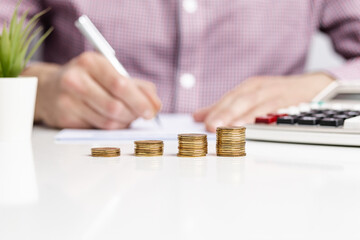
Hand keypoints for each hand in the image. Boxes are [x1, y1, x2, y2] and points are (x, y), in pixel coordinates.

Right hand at [23, 52, 161, 128]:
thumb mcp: (110, 73)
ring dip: (124, 122)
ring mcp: (67, 100)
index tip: (152, 111)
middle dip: (134, 114)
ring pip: (108, 121)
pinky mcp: (65, 119)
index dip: (139, 101)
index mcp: (91, 62)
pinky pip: (98, 129)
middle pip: (115, 106)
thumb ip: (137, 87)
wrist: (49, 88)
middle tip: (142, 115)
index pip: (120, 85)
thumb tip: (156, 105)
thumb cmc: (88, 79)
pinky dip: (111, 128)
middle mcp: (75, 79)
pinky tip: (111, 119)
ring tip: (126, 115)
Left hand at [193, 73, 333, 131]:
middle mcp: (260, 88)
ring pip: (254, 104)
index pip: (228, 99)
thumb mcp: (250, 97)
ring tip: (227, 128)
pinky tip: (254, 127)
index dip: (214, 109)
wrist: (313, 87)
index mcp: (248, 87)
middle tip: (210, 126)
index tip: (198, 121)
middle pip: (239, 100)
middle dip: (224, 113)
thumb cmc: (278, 95)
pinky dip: (263, 118)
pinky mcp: (290, 101)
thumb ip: (224, 108)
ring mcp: (275, 94)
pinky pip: (275, 110)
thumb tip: (198, 116)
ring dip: (240, 116)